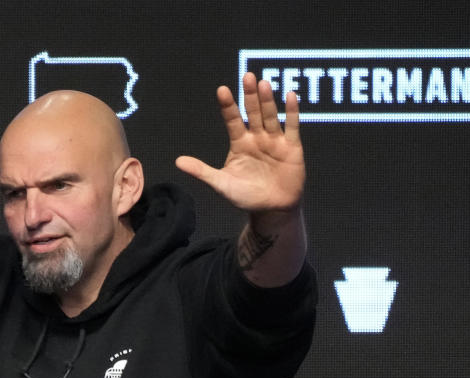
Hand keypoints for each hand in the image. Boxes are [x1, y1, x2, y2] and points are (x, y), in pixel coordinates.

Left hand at [176, 72, 303, 213]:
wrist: (271, 210)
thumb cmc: (245, 196)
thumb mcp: (221, 184)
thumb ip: (201, 171)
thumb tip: (178, 161)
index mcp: (239, 143)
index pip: (232, 120)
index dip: (228, 106)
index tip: (222, 90)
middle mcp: (257, 138)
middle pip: (252, 112)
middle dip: (250, 96)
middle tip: (247, 75)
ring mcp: (274, 140)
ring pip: (270, 116)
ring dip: (267, 100)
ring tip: (263, 84)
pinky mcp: (292, 147)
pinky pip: (291, 126)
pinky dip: (291, 112)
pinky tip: (289, 96)